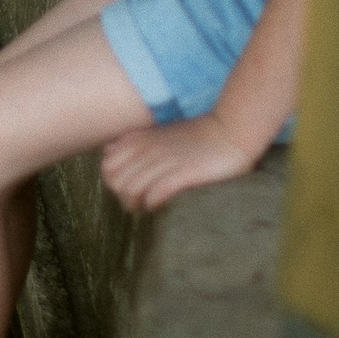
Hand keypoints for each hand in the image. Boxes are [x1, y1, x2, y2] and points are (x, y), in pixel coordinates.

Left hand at [101, 113, 258, 212]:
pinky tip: (161, 204)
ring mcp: (164, 160)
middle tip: (140, 203)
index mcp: (139, 139)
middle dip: (123, 198)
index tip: (130, 190)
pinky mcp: (183, 173)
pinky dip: (152, 203)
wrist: (232, 130)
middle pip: (114, 182)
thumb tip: (110, 153)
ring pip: (129, 190)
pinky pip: (153, 194)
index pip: (106, 167)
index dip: (114, 183)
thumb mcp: (159, 134)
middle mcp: (147, 149)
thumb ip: (135, 143)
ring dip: (137, 204)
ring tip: (149, 207)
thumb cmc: (197, 136)